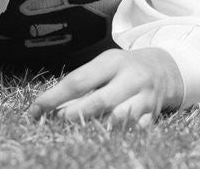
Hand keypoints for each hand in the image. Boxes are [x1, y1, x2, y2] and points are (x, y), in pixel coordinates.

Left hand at [27, 48, 183, 126]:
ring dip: (96, 127)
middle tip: (56, 121)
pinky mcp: (152, 115)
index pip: (78, 81)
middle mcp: (131, 78)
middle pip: (99, 102)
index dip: (54, 98)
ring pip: (119, 118)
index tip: (35, 110)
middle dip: (74, 115)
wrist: (164, 69)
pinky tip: (104, 138)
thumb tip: (48, 106)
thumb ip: (82, 82)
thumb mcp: (104, 64)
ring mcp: (144, 98)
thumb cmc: (123, 68)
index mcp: (113, 62)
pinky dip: (118, 135)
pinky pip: (135, 130)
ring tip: (78, 132)